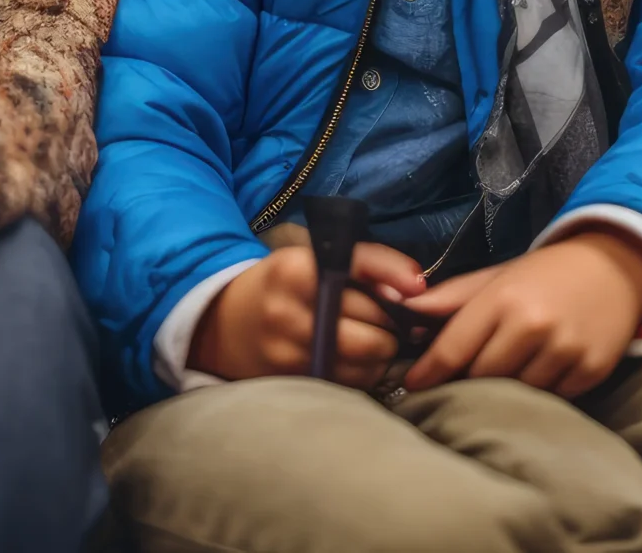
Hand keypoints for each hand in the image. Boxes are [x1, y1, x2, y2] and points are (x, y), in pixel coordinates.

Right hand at [187, 242, 426, 387]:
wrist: (222, 323)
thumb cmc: (281, 286)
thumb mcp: (311, 259)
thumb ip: (364, 266)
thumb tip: (416, 287)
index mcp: (296, 270)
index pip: (360, 268)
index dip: (396, 277)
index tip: (418, 289)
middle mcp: (290, 310)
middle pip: (371, 327)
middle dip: (393, 326)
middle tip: (394, 323)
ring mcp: (289, 351)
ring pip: (365, 361)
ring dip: (382, 355)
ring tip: (375, 342)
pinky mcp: (291, 381)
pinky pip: (348, 382)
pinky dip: (362, 374)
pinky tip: (355, 361)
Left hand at [399, 228, 641, 397]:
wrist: (615, 268)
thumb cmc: (544, 274)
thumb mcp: (496, 277)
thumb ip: (450, 298)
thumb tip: (404, 311)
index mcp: (504, 298)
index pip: (454, 348)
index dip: (429, 372)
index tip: (412, 385)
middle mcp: (533, 324)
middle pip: (481, 377)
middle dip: (468, 379)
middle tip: (463, 377)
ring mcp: (565, 350)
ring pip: (516, 392)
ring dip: (506, 388)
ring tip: (506, 372)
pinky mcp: (591, 370)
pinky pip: (552, 398)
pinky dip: (541, 392)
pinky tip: (541, 371)